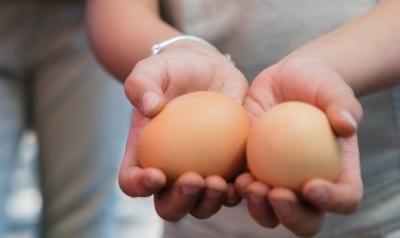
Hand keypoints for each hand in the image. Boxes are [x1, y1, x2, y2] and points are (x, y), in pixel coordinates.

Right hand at [119, 40, 247, 220]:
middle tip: (194, 179)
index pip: (132, 181)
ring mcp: (200, 170)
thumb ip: (141, 84)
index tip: (157, 174)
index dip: (139, 186)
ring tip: (220, 182)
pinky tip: (247, 178)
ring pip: (202, 203)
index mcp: (145, 154)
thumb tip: (149, 107)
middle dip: (180, 201)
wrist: (205, 68)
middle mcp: (170, 169)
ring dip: (210, 201)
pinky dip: (239, 189)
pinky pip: (232, 186)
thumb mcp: (152, 69)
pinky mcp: (227, 164)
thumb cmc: (172, 70)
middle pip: (169, 203)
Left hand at [235, 56, 363, 236]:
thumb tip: (346, 125)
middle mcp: (307, 185)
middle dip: (290, 215)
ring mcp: (278, 182)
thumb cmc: (317, 85)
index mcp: (337, 173)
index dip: (332, 201)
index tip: (311, 185)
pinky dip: (233, 189)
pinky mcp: (252, 171)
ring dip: (258, 206)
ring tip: (247, 184)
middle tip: (275, 193)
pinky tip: (222, 177)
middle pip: (305, 219)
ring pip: (270, 211)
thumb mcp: (332, 88)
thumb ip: (341, 104)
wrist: (288, 80)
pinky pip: (243, 188)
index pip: (345, 198)